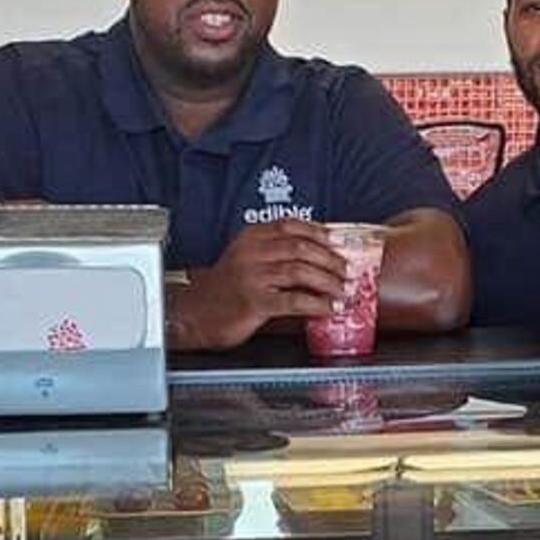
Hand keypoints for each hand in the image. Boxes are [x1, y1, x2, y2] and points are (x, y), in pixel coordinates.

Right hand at [170, 220, 346, 350]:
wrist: (193, 314)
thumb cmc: (222, 290)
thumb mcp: (243, 260)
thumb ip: (271, 253)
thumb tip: (314, 257)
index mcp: (250, 238)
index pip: (290, 226)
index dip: (318, 232)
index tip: (336, 241)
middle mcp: (251, 253)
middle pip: (301, 248)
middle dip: (330, 259)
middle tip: (347, 270)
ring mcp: (252, 277)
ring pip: (300, 271)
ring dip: (328, 281)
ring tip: (343, 290)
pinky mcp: (254, 302)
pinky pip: (293, 300)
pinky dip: (316, 304)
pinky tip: (328, 308)